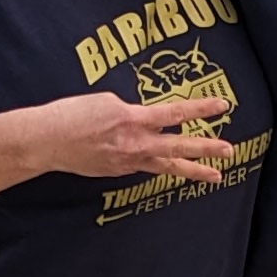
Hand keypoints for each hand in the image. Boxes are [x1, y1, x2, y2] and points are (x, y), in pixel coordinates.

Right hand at [45, 92, 235, 185]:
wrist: (46, 141)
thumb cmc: (71, 114)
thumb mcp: (106, 101)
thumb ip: (131, 111)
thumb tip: (145, 119)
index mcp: (132, 119)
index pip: (175, 113)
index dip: (200, 109)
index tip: (222, 106)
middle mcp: (134, 143)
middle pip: (178, 147)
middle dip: (206, 148)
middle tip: (230, 150)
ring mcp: (127, 162)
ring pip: (167, 166)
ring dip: (192, 171)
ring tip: (215, 175)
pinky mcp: (118, 171)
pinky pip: (144, 167)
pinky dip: (157, 165)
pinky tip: (166, 165)